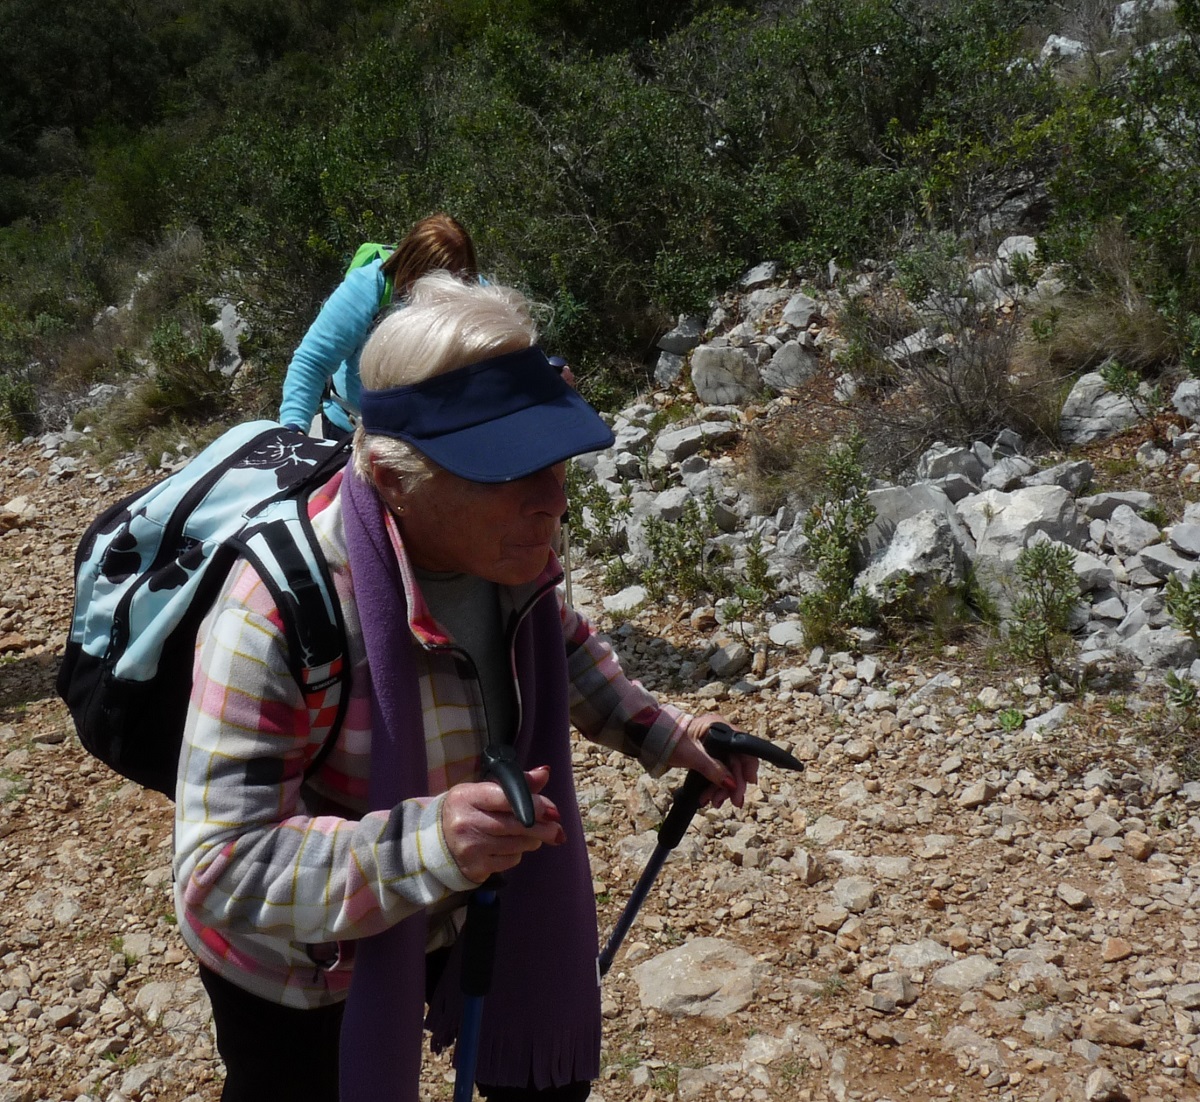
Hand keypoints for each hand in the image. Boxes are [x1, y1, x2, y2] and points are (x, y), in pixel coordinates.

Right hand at [440, 765, 564, 882]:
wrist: (437, 840)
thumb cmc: (469, 810)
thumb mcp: (485, 791)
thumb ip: (516, 783)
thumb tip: (545, 773)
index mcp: (467, 796)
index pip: (506, 798)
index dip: (534, 805)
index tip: (553, 811)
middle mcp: (465, 821)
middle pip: (516, 825)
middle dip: (542, 827)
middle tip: (558, 830)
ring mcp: (469, 847)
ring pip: (517, 844)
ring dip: (532, 840)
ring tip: (532, 835)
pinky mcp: (474, 867)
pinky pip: (509, 861)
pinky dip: (517, 854)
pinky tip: (511, 847)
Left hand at [668, 714, 758, 809]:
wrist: (651, 740)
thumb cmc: (670, 740)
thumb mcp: (693, 756)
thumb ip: (713, 769)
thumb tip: (731, 784)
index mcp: (720, 727)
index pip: (743, 749)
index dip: (748, 767)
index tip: (749, 784)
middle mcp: (721, 735)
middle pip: (736, 763)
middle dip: (733, 784)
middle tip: (733, 802)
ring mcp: (715, 746)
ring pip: (727, 771)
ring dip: (722, 789)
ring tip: (713, 802)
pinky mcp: (708, 756)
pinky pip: (717, 773)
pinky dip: (713, 786)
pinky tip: (708, 797)